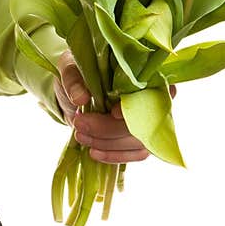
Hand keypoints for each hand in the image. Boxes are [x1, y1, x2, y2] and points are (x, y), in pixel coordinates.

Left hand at [53, 49, 153, 163]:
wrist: (74, 93)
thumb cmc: (79, 74)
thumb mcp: (71, 69)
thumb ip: (74, 80)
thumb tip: (81, 98)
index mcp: (142, 73)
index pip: (154, 90)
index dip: (139, 104)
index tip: (112, 112)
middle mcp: (152, 97)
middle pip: (144, 122)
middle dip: (109, 128)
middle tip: (79, 123)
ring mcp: (149, 121)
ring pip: (139, 142)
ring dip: (108, 143)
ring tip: (80, 135)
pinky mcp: (140, 138)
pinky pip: (135, 154)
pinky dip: (114, 155)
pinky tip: (93, 152)